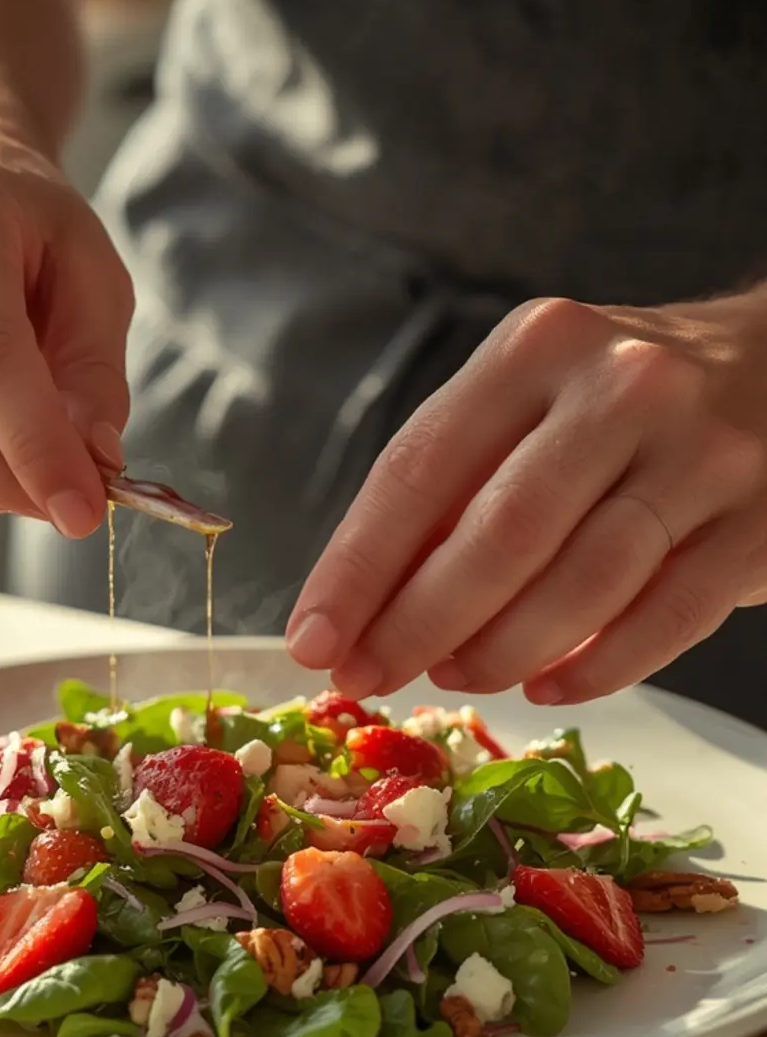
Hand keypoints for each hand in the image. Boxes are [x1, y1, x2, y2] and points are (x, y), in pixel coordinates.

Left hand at [287, 293, 766, 704]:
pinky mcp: (758, 523)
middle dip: (417, 623)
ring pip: (583, 583)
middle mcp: (622, 389)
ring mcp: (701, 456)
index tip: (314, 640)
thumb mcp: (526, 405)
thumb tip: (362, 613)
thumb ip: (452, 492)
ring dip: (501, 650)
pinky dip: (596, 668)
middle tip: (371, 677)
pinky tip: (547, 686)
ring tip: (457, 675)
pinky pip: (667, 620)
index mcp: (535, 350)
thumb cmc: (616, 406)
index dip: (357, 568)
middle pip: (499, 534)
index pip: (420, 468)